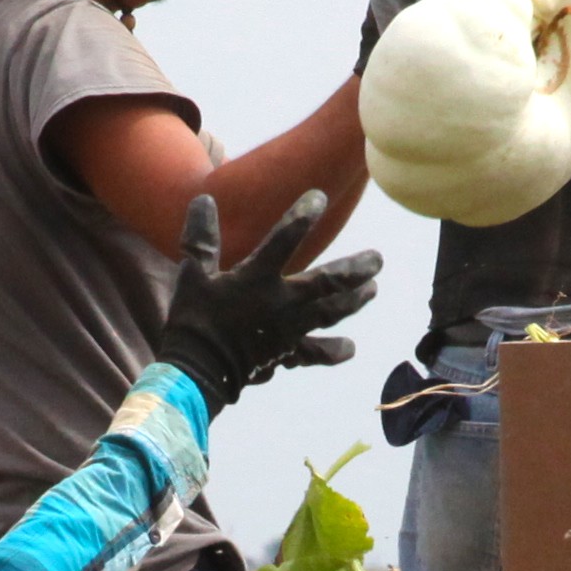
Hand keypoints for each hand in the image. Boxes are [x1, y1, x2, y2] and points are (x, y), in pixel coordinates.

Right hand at [149, 191, 381, 408]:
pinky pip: (315, 352)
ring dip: (354, 300)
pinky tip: (351, 348)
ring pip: (331, 312)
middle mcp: (283, 301)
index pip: (284, 240)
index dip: (302, 217)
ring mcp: (290, 329)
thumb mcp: (193, 275)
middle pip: (329, 282)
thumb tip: (204, 199)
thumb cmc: (194, 321)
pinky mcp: (288, 353)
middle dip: (356, 270)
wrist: (198, 373)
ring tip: (373, 290)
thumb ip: (201, 238)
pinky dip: (334, 351)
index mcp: (258, 278)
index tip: (319, 197)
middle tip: (377, 260)